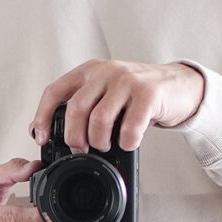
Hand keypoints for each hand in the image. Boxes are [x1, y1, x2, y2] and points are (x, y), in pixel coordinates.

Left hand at [31, 59, 204, 151]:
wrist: (180, 85)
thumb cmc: (139, 94)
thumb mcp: (107, 92)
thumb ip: (86, 105)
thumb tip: (57, 136)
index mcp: (89, 71)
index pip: (54, 91)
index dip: (42, 117)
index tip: (41, 138)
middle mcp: (106, 72)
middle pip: (76, 109)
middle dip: (74, 137)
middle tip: (81, 149)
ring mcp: (127, 81)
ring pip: (99, 119)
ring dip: (99, 141)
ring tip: (104, 146)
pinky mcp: (149, 94)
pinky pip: (129, 127)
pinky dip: (126, 143)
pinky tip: (129, 143)